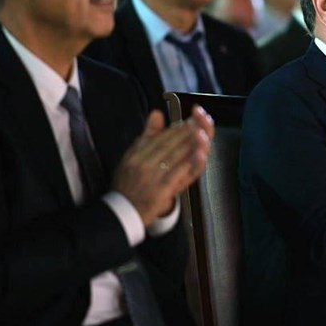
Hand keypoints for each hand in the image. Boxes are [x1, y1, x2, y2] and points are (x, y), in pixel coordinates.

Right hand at [113, 105, 213, 225]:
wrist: (121, 213)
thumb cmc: (128, 183)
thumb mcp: (131, 157)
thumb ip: (146, 135)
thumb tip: (157, 112)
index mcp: (136, 155)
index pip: (160, 137)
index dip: (178, 127)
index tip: (191, 119)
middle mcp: (143, 164)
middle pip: (169, 144)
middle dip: (187, 132)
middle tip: (201, 122)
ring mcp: (152, 178)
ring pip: (175, 156)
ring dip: (191, 143)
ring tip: (204, 133)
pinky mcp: (160, 191)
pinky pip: (177, 174)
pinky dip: (189, 163)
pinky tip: (200, 155)